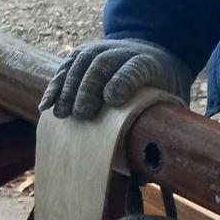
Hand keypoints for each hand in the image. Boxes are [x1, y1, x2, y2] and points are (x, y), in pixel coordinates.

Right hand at [39, 38, 192, 119]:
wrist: (155, 52)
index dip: (124, 81)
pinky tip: (47, 105)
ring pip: (81, 62)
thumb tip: (145, 170)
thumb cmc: (162, 89)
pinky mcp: (85, 54)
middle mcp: (125, 52)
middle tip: (81, 114)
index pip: (135, 68)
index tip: (113, 100)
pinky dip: (56, 85)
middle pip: (103, 64)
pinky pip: (67, 67)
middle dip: (90, 88)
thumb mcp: (173, 102)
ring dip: (68, 88)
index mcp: (151, 64)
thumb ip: (163, 127)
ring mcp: (103, 49)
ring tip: (60, 114)